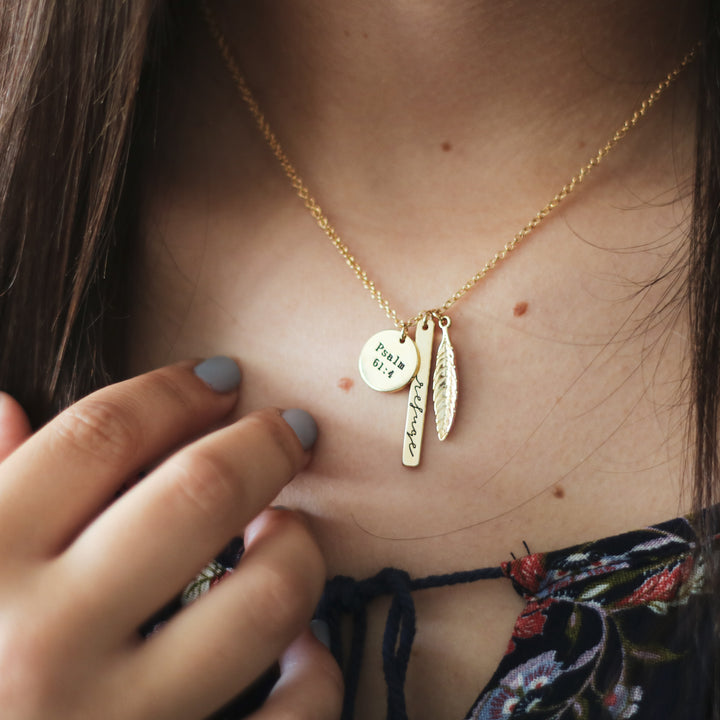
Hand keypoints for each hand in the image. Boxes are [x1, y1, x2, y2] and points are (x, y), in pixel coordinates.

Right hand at [0, 360, 341, 718]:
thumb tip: (7, 408)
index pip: (100, 436)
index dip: (172, 389)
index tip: (220, 377)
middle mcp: (43, 643)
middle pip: (198, 492)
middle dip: (265, 444)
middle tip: (292, 430)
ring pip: (262, 600)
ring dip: (299, 550)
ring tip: (289, 532)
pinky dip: (315, 673)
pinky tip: (302, 649)